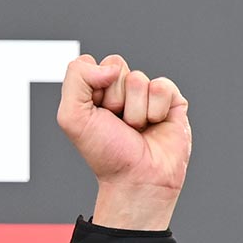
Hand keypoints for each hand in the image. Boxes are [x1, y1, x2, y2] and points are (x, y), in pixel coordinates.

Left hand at [57, 53, 190, 230]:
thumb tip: (109, 66)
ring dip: (134, 110)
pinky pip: (161, 86)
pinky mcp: (171, 99)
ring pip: (138, 78)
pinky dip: (155, 110)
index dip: (91, 89)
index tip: (94, 115)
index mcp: (93, 92)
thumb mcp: (72, 117)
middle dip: (113, 99)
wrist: (137, 178)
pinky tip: (154, 125)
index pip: (90, 64)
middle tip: (116, 124)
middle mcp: (119, 91)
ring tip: (135, 129)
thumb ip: (76, 79)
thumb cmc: (105, 153)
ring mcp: (146, 94)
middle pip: (116, 65)